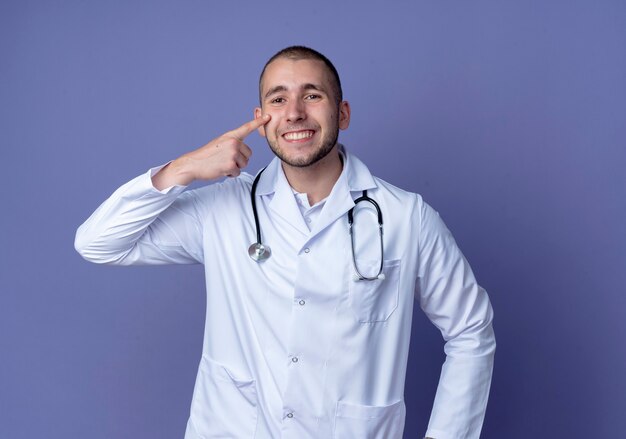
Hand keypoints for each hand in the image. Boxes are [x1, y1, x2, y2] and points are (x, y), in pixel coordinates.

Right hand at [152, 114, 270, 189]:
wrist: (193, 164)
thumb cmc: (207, 156)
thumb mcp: (220, 144)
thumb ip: (233, 144)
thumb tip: (245, 152)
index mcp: (230, 136)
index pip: (246, 128)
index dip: (258, 122)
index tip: (268, 117)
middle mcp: (232, 142)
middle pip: (248, 154)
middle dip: (239, 160)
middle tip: (225, 159)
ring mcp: (232, 153)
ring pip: (244, 164)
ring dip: (234, 167)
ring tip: (222, 163)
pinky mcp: (230, 164)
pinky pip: (237, 172)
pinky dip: (230, 174)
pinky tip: (221, 169)